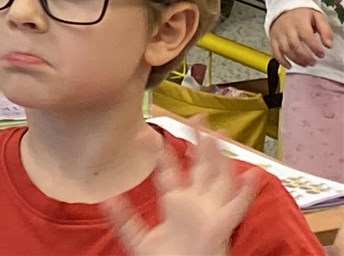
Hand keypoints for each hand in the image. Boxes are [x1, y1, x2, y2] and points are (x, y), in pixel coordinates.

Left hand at [104, 117, 258, 255]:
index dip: (165, 155)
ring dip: (219, 156)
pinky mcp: (222, 226)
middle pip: (200, 168)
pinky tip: (253, 173)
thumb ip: (123, 217)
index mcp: (177, 206)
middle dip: (200, 143)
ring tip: (220, 132)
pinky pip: (238, 206)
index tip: (157, 137)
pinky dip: (247, 191)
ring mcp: (211, 213)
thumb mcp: (137, 236)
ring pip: (219, 178)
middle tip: (199, 119)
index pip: (171, 173)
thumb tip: (104, 198)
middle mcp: (196, 206)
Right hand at [269, 7, 334, 66]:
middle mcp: (287, 28)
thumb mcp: (317, 17)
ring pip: (285, 50)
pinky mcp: (273, 39)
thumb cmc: (302, 15)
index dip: (315, 47)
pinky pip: (275, 51)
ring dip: (296, 60)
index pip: (306, 36)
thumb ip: (325, 30)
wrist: (283, 8)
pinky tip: (289, 66)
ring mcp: (279, 34)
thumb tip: (328, 44)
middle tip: (313, 62)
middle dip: (305, 57)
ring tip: (305, 64)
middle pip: (295, 45)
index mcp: (299, 22)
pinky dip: (281, 60)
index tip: (321, 54)